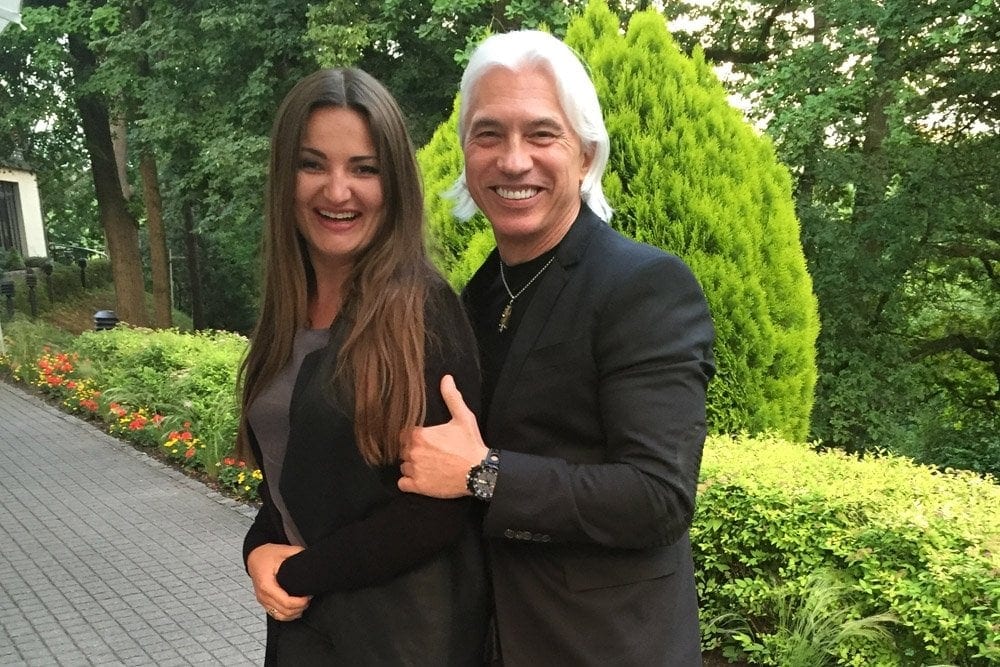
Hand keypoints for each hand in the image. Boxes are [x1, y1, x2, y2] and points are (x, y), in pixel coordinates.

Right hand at [247, 543, 310, 620]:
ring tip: (304, 604)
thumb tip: (310, 557)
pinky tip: (295, 610)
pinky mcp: (264, 602)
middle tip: (309, 599)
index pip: (286, 602)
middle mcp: (263, 595)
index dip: (300, 602)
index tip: (309, 596)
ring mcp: (262, 600)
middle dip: (300, 608)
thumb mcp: (283, 550)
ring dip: (294, 614)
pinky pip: (275, 614)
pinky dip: (287, 615)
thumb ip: (297, 553)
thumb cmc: (266, 555)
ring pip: (280, 616)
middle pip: (284, 612)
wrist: (254, 557)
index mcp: (267, 585)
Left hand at [398, 374, 487, 497]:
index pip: (404, 434)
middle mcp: (413, 452)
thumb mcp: (463, 417)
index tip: (424, 440)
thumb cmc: (470, 444)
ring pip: (403, 466)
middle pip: (402, 451)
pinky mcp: (418, 487)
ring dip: (411, 466)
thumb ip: (451, 397)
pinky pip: (402, 484)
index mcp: (419, 435)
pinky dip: (408, 482)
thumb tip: (446, 378)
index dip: (412, 437)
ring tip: (427, 465)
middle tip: (428, 452)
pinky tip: (420, 478)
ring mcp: (415, 470)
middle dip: (412, 451)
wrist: (480, 471)